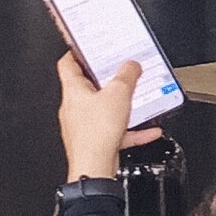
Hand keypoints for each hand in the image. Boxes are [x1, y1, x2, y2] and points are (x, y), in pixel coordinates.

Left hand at [57, 49, 147, 180]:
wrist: (94, 168)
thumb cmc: (96, 134)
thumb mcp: (119, 94)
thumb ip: (127, 76)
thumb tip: (131, 65)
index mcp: (73, 91)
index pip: (68, 64)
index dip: (77, 52)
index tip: (88, 47)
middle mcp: (74, 108)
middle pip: (89, 86)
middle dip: (107, 79)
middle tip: (121, 71)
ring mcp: (83, 126)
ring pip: (103, 109)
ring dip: (121, 104)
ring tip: (136, 99)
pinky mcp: (95, 141)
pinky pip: (115, 130)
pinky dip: (131, 129)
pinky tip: (147, 130)